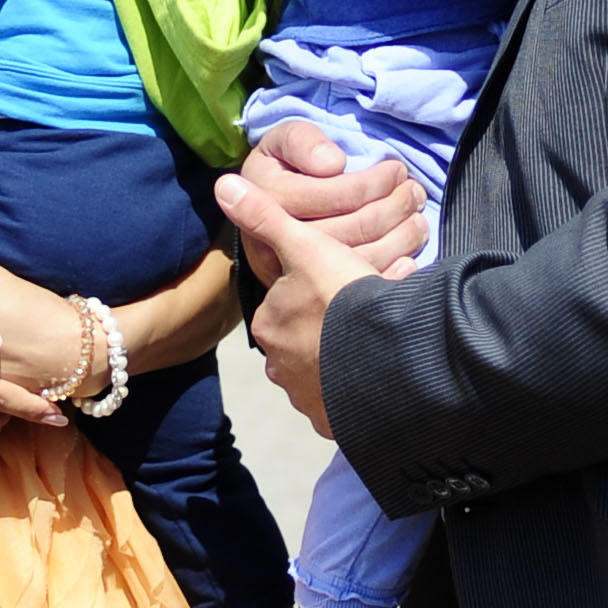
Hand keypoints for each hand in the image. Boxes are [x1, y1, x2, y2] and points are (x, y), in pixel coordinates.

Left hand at [211, 176, 384, 435]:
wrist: (384, 360)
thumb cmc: (341, 299)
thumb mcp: (305, 246)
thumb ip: (265, 216)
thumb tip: (222, 184)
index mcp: (270, 325)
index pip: (287, 304)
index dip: (317, 290)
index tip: (347, 285)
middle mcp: (279, 367)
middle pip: (306, 339)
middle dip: (332, 326)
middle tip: (367, 312)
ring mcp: (307, 398)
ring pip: (325, 370)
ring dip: (346, 356)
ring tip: (378, 340)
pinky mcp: (334, 422)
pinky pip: (343, 402)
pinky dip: (357, 389)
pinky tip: (380, 373)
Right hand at [215, 119, 425, 288]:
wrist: (257, 209)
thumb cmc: (282, 167)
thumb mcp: (282, 140)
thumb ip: (302, 142)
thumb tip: (333, 164)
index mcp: (272, 197)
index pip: (339, 194)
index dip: (376, 182)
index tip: (397, 170)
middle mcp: (279, 240)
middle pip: (355, 227)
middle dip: (395, 206)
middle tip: (415, 191)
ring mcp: (295, 273)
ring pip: (363, 258)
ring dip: (402, 236)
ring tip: (417, 216)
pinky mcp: (311, 292)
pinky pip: (360, 285)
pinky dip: (393, 270)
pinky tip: (407, 255)